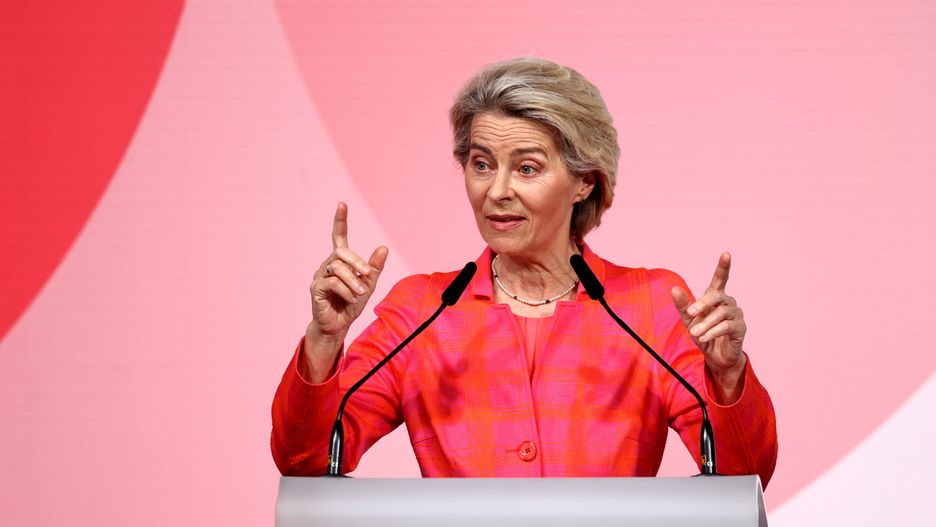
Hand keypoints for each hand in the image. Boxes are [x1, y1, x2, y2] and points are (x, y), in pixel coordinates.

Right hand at [306, 202, 387, 365]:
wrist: (339, 325)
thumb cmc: (351, 304)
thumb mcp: (368, 284)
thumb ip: (375, 267)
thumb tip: (383, 247)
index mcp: (341, 261)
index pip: (338, 236)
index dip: (340, 220)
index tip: (342, 204)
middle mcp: (328, 264)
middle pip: (341, 252)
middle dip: (357, 262)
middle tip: (368, 275)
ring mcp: (320, 275)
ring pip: (338, 268)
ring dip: (353, 280)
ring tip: (361, 292)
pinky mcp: (315, 288)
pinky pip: (332, 282)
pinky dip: (345, 290)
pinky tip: (350, 298)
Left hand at [670, 253, 746, 400]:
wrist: (715, 357)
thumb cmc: (703, 333)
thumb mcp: (689, 319)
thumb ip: (683, 305)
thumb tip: (673, 288)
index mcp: (716, 298)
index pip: (720, 279)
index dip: (723, 267)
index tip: (726, 254)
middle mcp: (728, 303)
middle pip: (717, 296)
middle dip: (702, 304)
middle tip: (690, 313)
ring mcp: (736, 315)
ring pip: (721, 313)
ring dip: (706, 323)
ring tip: (695, 333)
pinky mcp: (740, 328)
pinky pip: (727, 326)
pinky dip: (713, 332)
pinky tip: (704, 337)